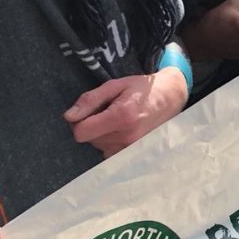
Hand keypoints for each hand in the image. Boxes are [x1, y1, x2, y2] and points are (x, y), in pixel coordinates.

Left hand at [65, 71, 188, 156]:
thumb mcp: (114, 85)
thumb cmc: (142, 88)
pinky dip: (110, 141)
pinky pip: (110, 152)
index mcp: (121, 117)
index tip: (88, 110)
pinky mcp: (134, 153)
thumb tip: (69, 117)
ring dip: (101, 134)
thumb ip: (90, 100)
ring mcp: (131, 148)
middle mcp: (126, 137)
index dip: (78, 121)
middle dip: (91, 126)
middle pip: (89, 140)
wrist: (170, 98)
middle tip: (106, 110)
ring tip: (115, 119)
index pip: (81, 132)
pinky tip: (121, 129)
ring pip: (99, 147)